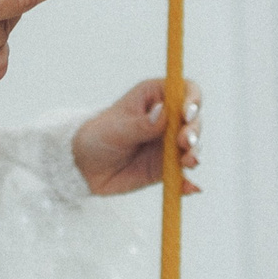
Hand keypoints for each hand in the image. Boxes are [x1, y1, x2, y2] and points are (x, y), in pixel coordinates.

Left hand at [72, 78, 202, 196]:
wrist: (83, 166)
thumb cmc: (97, 136)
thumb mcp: (115, 129)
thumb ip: (140, 124)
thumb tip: (163, 113)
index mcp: (155, 97)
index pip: (184, 90)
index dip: (191, 99)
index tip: (186, 114)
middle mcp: (168, 119)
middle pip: (194, 120)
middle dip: (194, 130)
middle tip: (183, 141)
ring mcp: (169, 144)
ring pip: (193, 146)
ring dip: (194, 153)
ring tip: (187, 161)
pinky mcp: (168, 168)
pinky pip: (183, 175)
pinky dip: (188, 182)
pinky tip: (191, 188)